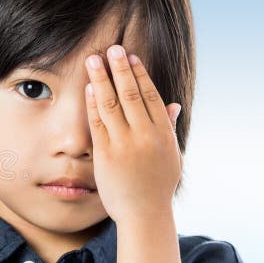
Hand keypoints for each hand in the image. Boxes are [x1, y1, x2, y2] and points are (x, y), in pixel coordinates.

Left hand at [84, 44, 181, 224]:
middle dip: (119, 69)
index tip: (130, 57)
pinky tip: (89, 87)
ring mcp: (125, 144)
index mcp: (163, 133)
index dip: (140, 74)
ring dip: (102, 79)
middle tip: (111, 48)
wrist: (144, 214)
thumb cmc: (157, 185)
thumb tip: (174, 105)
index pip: (151, 96)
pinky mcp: (106, 154)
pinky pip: (98, 123)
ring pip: (112, 104)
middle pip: (130, 94)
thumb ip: (169, 128)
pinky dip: (93, 103)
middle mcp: (145, 135)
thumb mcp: (171, 156)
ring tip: (93, 60)